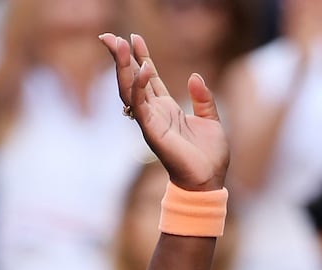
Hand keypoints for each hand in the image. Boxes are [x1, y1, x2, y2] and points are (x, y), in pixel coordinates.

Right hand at [100, 33, 228, 191]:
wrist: (208, 181)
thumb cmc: (209, 157)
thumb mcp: (211, 119)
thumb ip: (203, 98)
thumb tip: (195, 76)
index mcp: (166, 108)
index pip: (148, 77)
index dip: (141, 57)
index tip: (134, 37)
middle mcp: (154, 113)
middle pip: (132, 79)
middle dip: (121, 57)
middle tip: (110, 36)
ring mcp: (150, 122)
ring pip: (130, 89)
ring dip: (123, 67)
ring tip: (119, 44)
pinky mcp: (152, 132)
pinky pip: (141, 106)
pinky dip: (138, 88)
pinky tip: (141, 70)